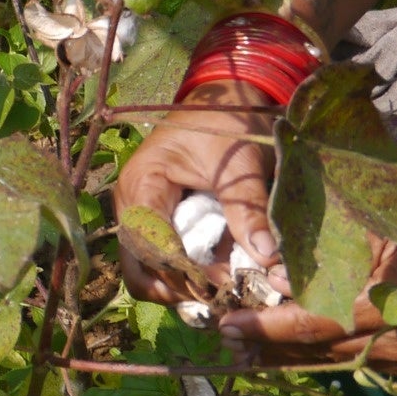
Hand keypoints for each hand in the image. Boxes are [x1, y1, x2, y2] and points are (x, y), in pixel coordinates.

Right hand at [115, 81, 284, 303]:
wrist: (221, 99)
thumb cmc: (225, 123)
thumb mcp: (240, 163)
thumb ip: (248, 209)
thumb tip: (266, 258)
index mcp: (143, 184)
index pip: (150, 242)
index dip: (184, 269)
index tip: (224, 282)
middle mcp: (130, 205)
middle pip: (141, 268)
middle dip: (180, 288)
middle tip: (224, 297)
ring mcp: (138, 217)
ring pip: (144, 274)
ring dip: (179, 290)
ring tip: (219, 295)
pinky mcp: (154, 224)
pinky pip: (157, 265)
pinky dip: (182, 280)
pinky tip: (213, 285)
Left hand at [215, 197, 396, 369]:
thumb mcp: (382, 226)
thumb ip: (330, 250)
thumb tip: (276, 272)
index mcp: (388, 300)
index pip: (314, 323)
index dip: (268, 328)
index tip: (230, 326)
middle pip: (319, 352)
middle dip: (269, 348)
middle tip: (226, 343)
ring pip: (335, 363)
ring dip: (290, 358)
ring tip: (247, 351)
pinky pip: (357, 366)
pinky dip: (323, 358)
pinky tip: (293, 352)